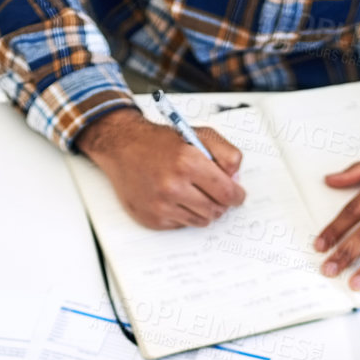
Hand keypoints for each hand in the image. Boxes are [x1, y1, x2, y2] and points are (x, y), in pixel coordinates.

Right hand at [78, 108, 244, 228]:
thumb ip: (225, 153)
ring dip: (203, 209)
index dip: (237, 196)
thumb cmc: (159, 142)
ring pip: (201, 221)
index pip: (227, 193)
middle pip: (216, 210)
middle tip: (215, 193)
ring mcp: (161, 205)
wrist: (122, 148)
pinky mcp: (153, 218)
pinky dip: (183, 214)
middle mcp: (173, 186)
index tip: (237, 196)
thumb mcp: (198, 135)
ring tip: (193, 193)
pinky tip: (174, 198)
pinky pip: (182, 225)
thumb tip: (236, 179)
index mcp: (188, 162)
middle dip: (220, 203)